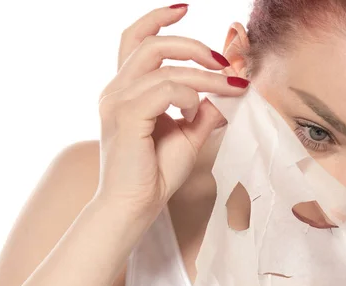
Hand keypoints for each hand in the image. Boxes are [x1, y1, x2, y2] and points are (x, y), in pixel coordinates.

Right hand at [95, 4, 248, 220]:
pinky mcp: (125, 116)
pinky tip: (195, 113)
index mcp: (126, 90)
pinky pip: (165, 90)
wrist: (135, 206)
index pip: (135, 40)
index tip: (184, 8)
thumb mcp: (187, 136)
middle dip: (192, 45)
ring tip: (229, 87)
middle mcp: (116, 90)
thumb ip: (202, 111)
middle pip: (150, 44)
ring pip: (164, 67)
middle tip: (224, 60)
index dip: (157, 19)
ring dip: (204, 75)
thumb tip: (224, 94)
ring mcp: (117, 101)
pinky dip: (189, 96)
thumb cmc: (155, 173)